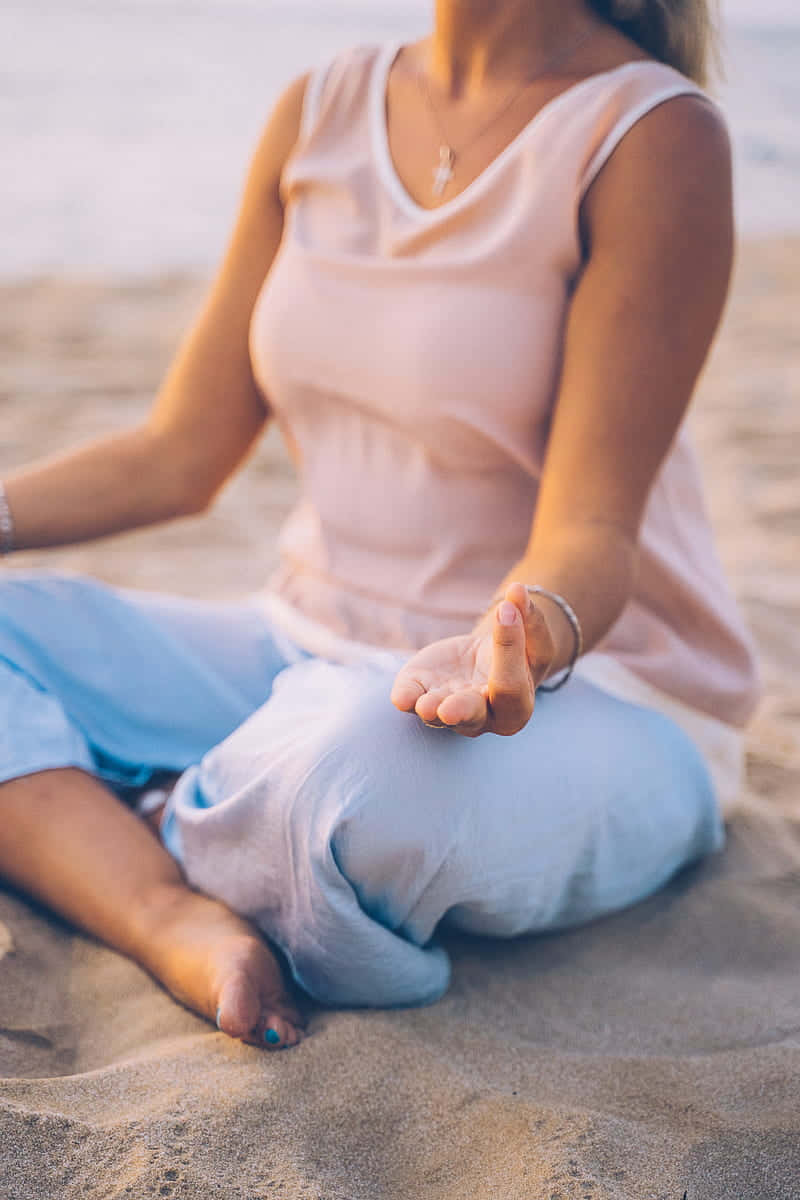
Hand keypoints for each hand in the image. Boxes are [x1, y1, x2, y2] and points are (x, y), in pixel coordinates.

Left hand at [390, 582, 555, 737]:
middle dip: (461, 710)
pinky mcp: (421, 693)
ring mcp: (448, 709)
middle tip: (449, 710)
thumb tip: (518, 590)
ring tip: (425, 705)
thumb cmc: (517, 652)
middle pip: (473, 714)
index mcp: (517, 706)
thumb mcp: (531, 634)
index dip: (510, 648)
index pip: (511, 684)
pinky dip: (407, 697)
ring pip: (438, 714)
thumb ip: (528, 616)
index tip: (505, 611)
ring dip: (430, 708)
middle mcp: (482, 717)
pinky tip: (402, 697)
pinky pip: (411, 698)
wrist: (485, 660)